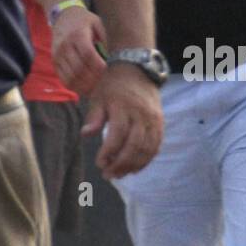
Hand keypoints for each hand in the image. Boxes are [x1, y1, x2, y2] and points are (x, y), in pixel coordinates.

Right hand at [51, 7, 107, 94]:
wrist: (63, 17)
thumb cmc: (84, 21)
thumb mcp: (97, 23)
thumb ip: (105, 38)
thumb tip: (114, 57)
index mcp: (77, 35)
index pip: (88, 54)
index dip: (98, 66)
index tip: (106, 69)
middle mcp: (65, 45)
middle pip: (79, 68)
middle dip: (92, 79)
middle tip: (103, 82)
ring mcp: (57, 55)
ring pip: (70, 77)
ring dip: (84, 86)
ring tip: (95, 88)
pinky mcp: (54, 62)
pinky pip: (63, 79)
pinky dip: (74, 86)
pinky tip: (84, 88)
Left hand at [82, 62, 163, 178]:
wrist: (138, 70)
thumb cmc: (113, 85)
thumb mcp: (98, 97)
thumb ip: (94, 117)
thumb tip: (85, 135)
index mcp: (122, 107)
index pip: (118, 134)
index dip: (109, 152)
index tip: (99, 163)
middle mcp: (140, 114)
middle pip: (134, 145)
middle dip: (121, 164)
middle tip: (108, 175)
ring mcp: (153, 119)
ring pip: (147, 148)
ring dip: (133, 165)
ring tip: (120, 174)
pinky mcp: (160, 123)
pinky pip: (156, 146)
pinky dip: (146, 160)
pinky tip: (134, 168)